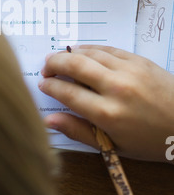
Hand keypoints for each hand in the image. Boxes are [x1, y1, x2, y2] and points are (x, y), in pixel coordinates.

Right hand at [38, 45, 173, 162]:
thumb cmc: (151, 141)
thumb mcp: (114, 146)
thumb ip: (79, 132)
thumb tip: (49, 121)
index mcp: (108, 114)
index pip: (67, 93)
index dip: (50, 86)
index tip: (42, 84)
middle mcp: (116, 88)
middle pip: (74, 66)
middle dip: (54, 63)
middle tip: (45, 68)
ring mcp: (128, 70)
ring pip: (89, 53)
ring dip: (69, 53)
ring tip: (59, 59)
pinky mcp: (138, 60)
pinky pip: (107, 48)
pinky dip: (90, 48)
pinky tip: (81, 51)